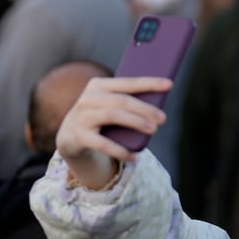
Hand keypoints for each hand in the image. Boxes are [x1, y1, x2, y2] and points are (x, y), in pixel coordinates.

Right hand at [55, 76, 172, 186]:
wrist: (69, 137)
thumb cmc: (98, 118)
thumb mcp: (109, 105)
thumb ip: (127, 101)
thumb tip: (158, 106)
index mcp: (98, 85)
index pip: (127, 82)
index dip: (149, 83)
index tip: (169, 84)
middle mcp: (88, 98)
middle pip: (122, 100)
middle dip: (145, 108)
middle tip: (163, 118)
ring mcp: (81, 117)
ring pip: (113, 115)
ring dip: (135, 122)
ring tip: (153, 130)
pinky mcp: (79, 137)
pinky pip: (102, 144)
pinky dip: (120, 150)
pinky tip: (134, 156)